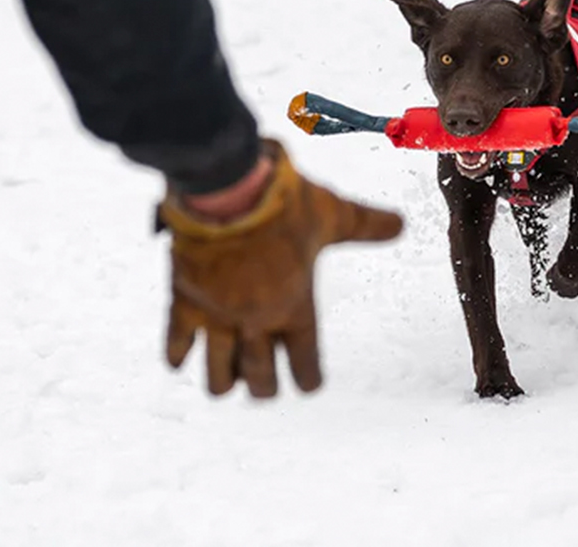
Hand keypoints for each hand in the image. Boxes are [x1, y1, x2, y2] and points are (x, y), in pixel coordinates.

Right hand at [158, 140, 402, 397]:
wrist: (230, 190)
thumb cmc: (285, 203)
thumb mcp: (332, 214)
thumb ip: (364, 225)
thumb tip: (400, 223)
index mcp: (297, 306)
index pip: (306, 363)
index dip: (308, 378)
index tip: (308, 384)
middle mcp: (259, 320)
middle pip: (260, 376)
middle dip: (262, 386)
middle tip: (262, 388)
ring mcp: (219, 314)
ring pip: (219, 370)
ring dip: (223, 381)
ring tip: (224, 387)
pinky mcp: (186, 300)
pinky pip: (179, 340)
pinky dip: (178, 355)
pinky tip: (177, 363)